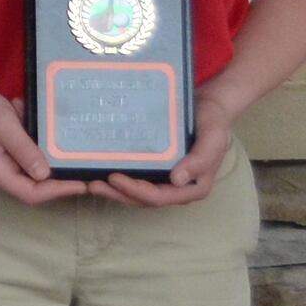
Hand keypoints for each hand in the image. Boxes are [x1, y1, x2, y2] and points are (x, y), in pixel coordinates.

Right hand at [0, 73, 83, 205]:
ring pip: (31, 173)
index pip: (32, 193)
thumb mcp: (2, 122)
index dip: (59, 191)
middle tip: (79, 159)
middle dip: (56, 173)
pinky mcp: (1, 161)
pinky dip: (32, 145)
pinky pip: (24, 161)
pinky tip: (26, 119)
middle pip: (34, 188)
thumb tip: (45, 174)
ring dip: (42, 152)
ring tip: (39, 125)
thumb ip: (23, 148)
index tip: (83, 183)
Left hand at [101, 88, 237, 205]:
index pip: (160, 197)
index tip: (114, 179)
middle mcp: (178, 188)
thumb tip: (177, 180)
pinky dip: (119, 177)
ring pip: (137, 192)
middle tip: (93, 184)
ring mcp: (166, 179)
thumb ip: (200, 160)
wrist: (209, 107)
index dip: (136, 192)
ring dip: (114, 190)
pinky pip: (136, 177)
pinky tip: (100, 169)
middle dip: (118, 194)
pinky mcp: (156, 168)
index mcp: (194, 187)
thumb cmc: (213, 123)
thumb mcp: (213, 138)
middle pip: (144, 199)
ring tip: (91, 181)